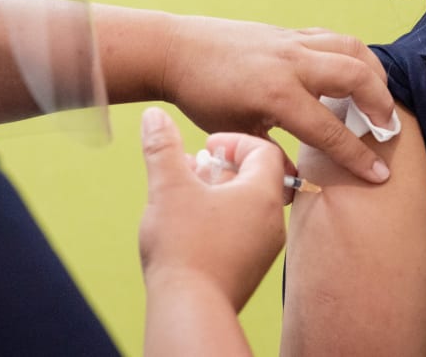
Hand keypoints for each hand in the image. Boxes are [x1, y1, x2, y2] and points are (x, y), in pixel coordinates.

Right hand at [139, 107, 285, 311]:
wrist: (190, 309)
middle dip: (221, 166)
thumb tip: (154, 115)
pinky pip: (242, 230)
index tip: (207, 144)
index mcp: (262, 195)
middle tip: (193, 166)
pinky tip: (189, 221)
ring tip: (185, 191)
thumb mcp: (168, 186)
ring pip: (247, 205)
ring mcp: (263, 248)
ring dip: (218, 191)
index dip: (235, 140)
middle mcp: (271, 221)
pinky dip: (220, 217)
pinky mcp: (249, 268)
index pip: (265, 150)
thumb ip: (162, 147)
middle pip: (256, 177)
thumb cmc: (184, 247)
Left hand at [161, 16, 393, 183]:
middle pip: (356, 76)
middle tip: (387, 130)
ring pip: (351, 47)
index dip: (358, 157)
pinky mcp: (290, 31)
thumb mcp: (234, 135)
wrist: (177, 51)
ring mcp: (292, 42)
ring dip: (374, 73)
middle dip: (381, 105)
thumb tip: (300, 183)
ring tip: (379, 98)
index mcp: (276, 95)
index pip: (330, 130)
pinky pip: (333, 38)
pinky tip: (354, 73)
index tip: (380, 175)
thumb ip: (271, 159)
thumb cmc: (202, 97)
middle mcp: (291, 63)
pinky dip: (352, 54)